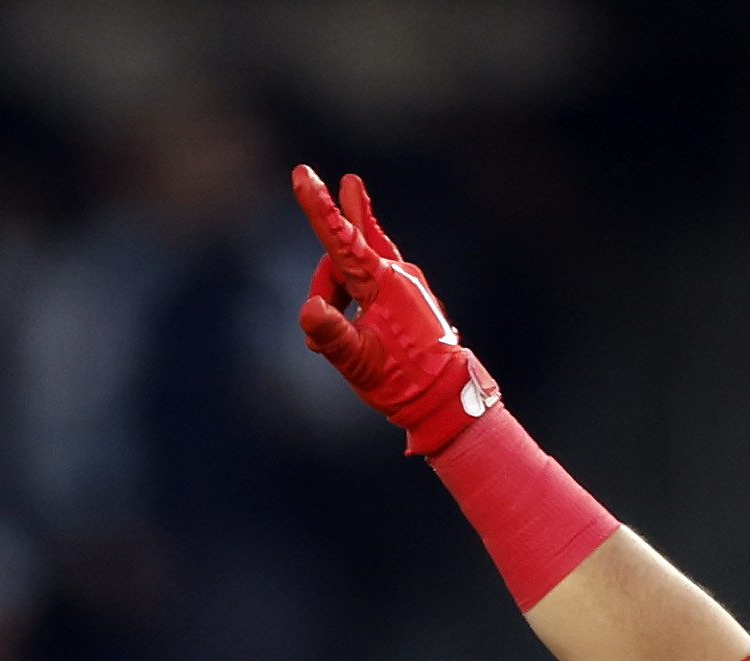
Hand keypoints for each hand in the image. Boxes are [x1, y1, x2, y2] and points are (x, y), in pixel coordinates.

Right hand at [293, 166, 495, 456]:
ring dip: (335, 291)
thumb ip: (332, 335)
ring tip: (318, 344)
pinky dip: (353, 293)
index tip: (302, 173)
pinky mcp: (409, 298)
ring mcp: (407, 285)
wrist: (447, 399)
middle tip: (341, 183)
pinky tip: (345, 318)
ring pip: (359, 267)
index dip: (319, 206)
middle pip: (349, 246)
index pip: (341, 239)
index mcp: (384, 283)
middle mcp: (398, 276)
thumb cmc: (404, 381)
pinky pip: (375, 278)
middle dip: (339, 222)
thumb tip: (308, 310)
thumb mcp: (360, 362)